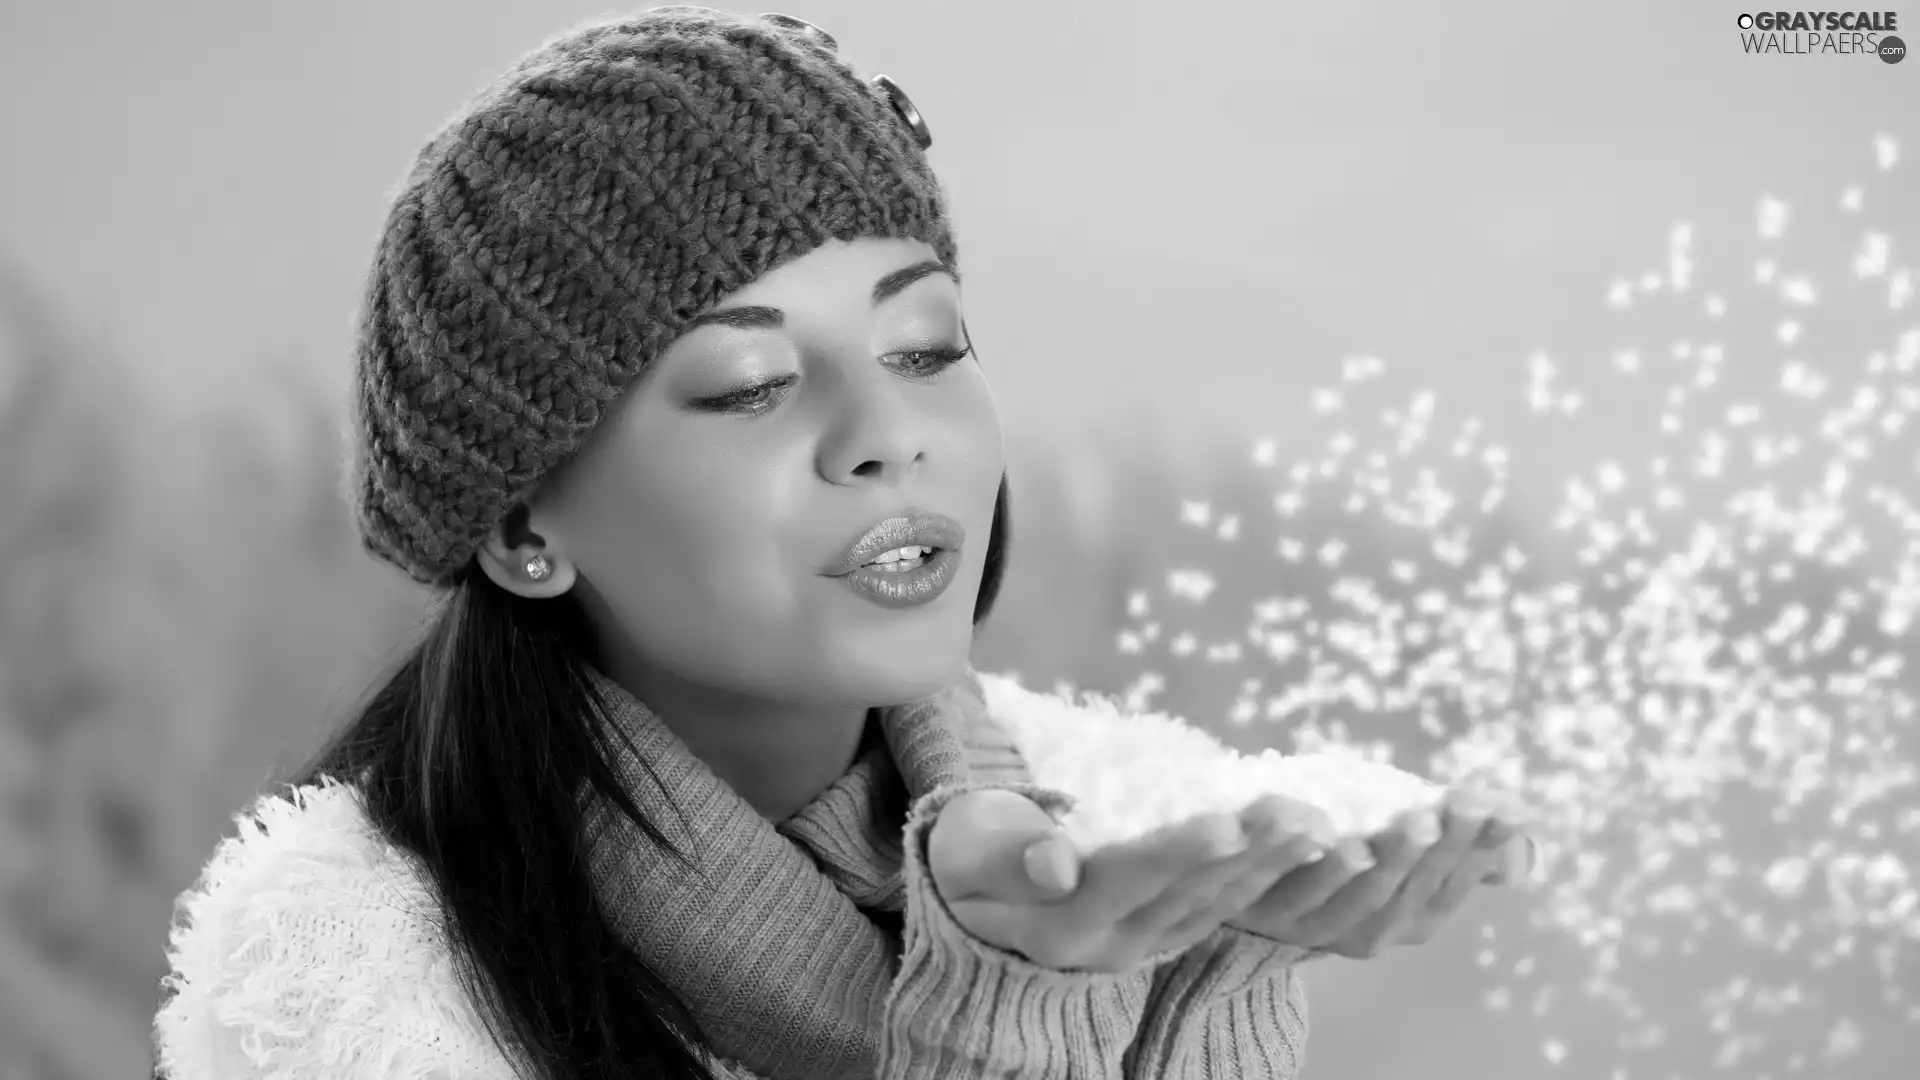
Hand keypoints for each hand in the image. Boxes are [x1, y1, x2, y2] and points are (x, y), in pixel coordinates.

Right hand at [927, 789, 1331, 973]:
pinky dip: (1265, 879)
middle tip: (1305, 817)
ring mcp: (1142, 946)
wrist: (974, 895)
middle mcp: (1109, 946)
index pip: (1128, 881)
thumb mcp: (968, 849)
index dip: (1178, 852)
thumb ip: (1009, 856)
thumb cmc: (969, 853)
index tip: (1225, 821)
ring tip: (1321, 829)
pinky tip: (1303, 850)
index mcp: (1060, 924)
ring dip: (1272, 868)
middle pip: (1188, 895)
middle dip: (1250, 856)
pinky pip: (1223, 910)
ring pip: (1216, 905)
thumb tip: (1055, 863)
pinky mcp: (1165, 936)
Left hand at [1226, 788, 1535, 958]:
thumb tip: (1522, 822)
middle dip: (1429, 852)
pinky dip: (1300, 857)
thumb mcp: (1403, 842)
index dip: (1473, 851)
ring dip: (1376, 863)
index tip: (1495, 806)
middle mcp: (1362, 932)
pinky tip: (1317, 824)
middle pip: (1400, 895)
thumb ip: (1457, 836)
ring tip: (1402, 825)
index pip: (1448, 889)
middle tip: (1445, 810)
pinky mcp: (1253, 902)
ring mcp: (1306, 923)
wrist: (1247, 879)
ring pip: (1345, 899)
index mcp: (1406, 919)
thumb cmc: (1343, 854)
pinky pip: (1278, 887)